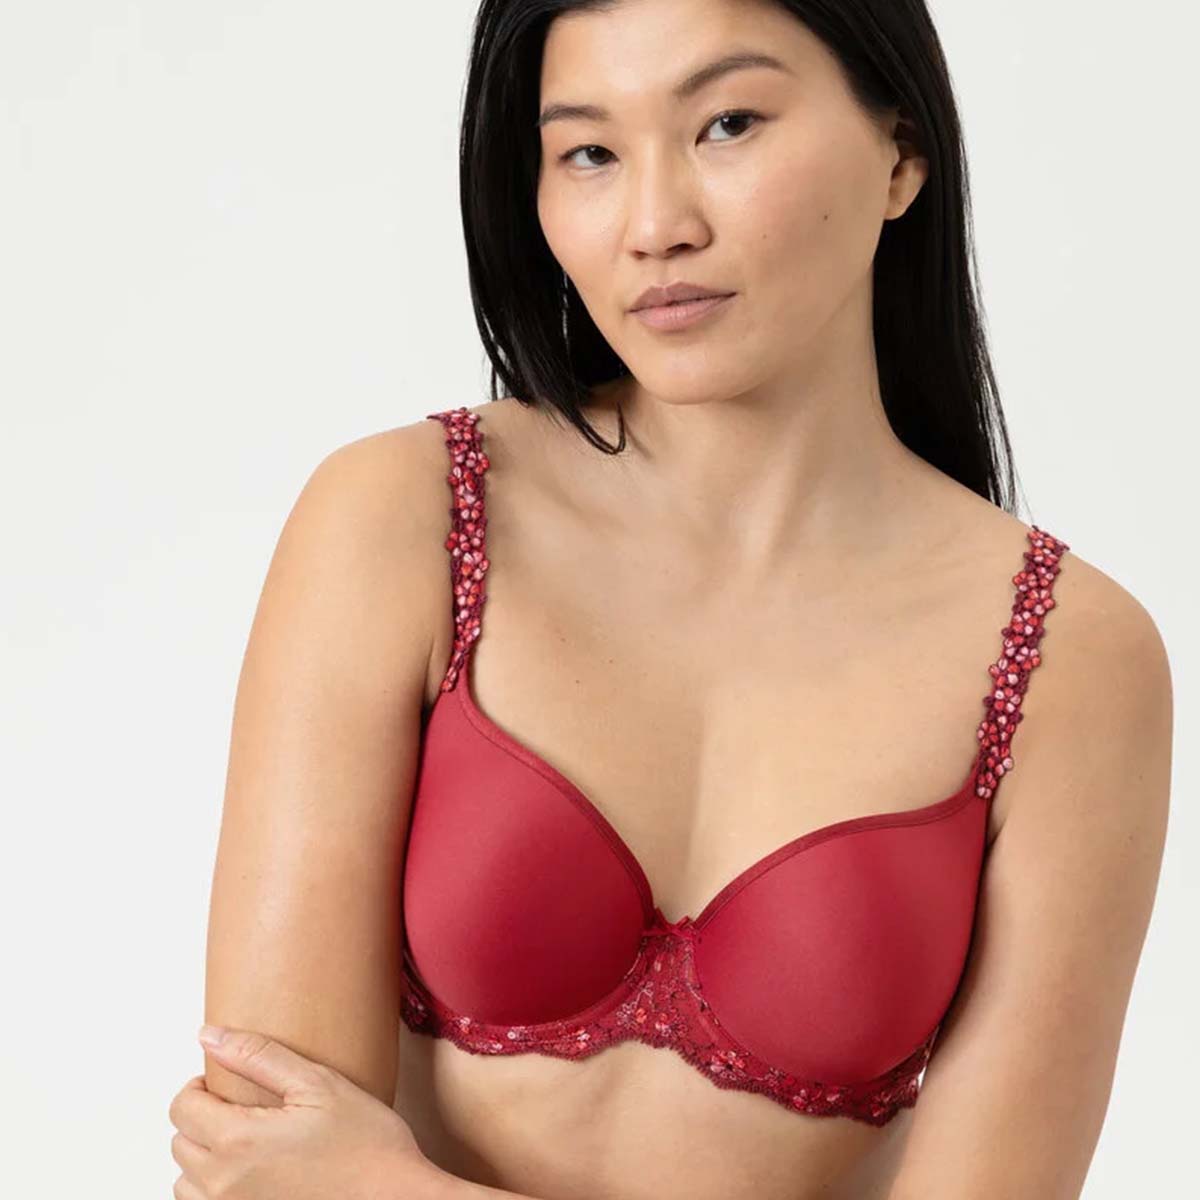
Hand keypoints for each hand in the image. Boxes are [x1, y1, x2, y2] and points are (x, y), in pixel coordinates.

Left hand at [168, 1024, 454, 1199]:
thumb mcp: (318, 1083)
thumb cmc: (366, 1145)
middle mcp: (224, 1183)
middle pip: (180, 1142)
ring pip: (187, 1181)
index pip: (182, 1107)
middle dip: (203, 1117)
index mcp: (237, 1140)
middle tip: (244, 1106)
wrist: (394, 1199)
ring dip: (204, 1157)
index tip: (223, 1081)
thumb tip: (210, 1035)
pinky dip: (216, 1188)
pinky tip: (253, 1172)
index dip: (198, 1085)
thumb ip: (258, 1056)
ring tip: (248, 1141)